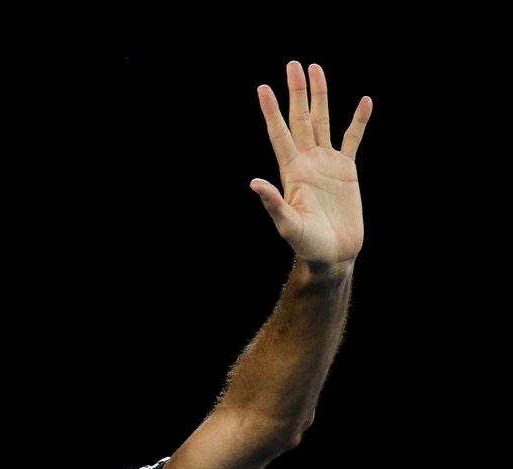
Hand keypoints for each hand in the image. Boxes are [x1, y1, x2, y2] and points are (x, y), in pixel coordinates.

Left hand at [251, 61, 372, 271]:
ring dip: (320, 96)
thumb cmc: (306, 244)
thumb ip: (273, 203)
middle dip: (296, 92)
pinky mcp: (347, 170)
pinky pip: (353, 139)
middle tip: (293, 64)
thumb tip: (254, 182)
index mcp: (291, 171)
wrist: (332, 254)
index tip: (263, 88)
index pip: (279, 134)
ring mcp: (327, 163)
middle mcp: (307, 161)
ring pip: (323, 122)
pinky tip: (364, 102)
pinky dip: (358, 121)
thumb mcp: (287, 225)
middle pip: (300, 119)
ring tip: (316, 69)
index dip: (271, 111)